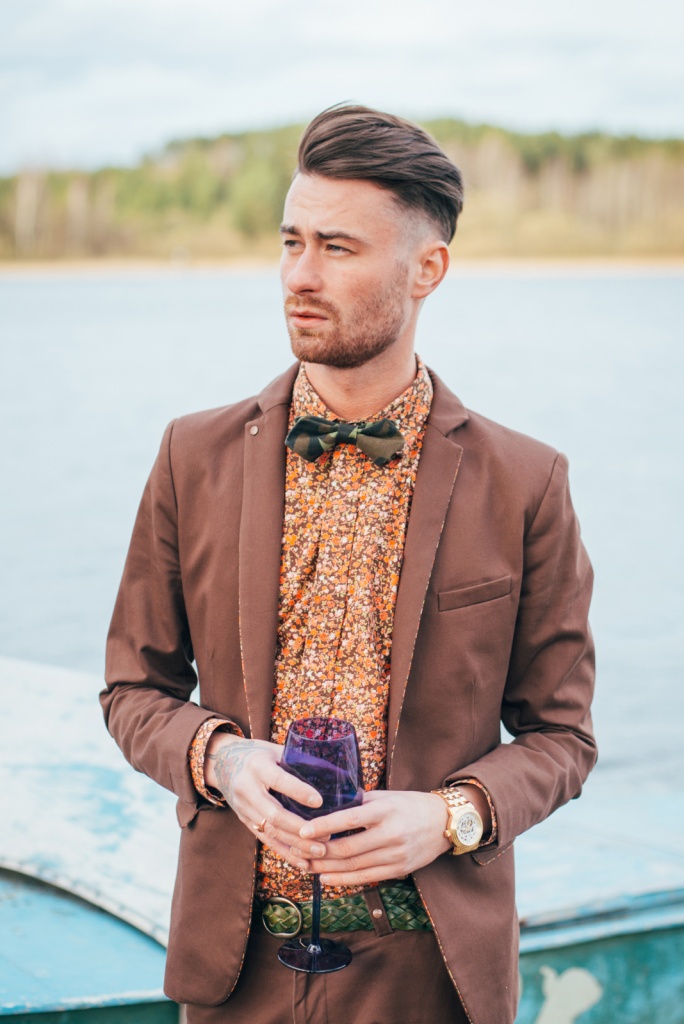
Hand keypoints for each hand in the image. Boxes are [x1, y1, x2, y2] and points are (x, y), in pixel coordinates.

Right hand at [205, 733, 326, 870]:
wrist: (223, 762)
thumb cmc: (258, 754)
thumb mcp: (275, 749)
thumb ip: (298, 760)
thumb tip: (336, 771)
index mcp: (257, 765)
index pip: (278, 780)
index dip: (298, 791)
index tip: (319, 801)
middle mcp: (247, 788)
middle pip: (273, 814)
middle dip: (300, 829)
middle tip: (326, 837)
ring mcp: (244, 808)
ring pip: (270, 832)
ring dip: (296, 845)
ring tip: (320, 852)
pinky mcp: (245, 822)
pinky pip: (266, 841)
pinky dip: (285, 853)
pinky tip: (304, 863)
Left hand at [290, 790, 452, 886]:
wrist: (445, 823)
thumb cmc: (410, 804)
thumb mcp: (386, 796)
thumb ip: (360, 802)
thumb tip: (327, 804)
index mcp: (385, 811)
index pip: (350, 819)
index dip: (325, 825)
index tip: (304, 829)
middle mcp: (390, 834)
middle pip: (348, 848)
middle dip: (319, 851)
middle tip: (297, 850)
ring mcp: (395, 855)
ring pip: (354, 866)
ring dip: (327, 867)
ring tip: (305, 865)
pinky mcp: (398, 870)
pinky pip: (366, 878)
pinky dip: (343, 880)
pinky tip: (325, 877)